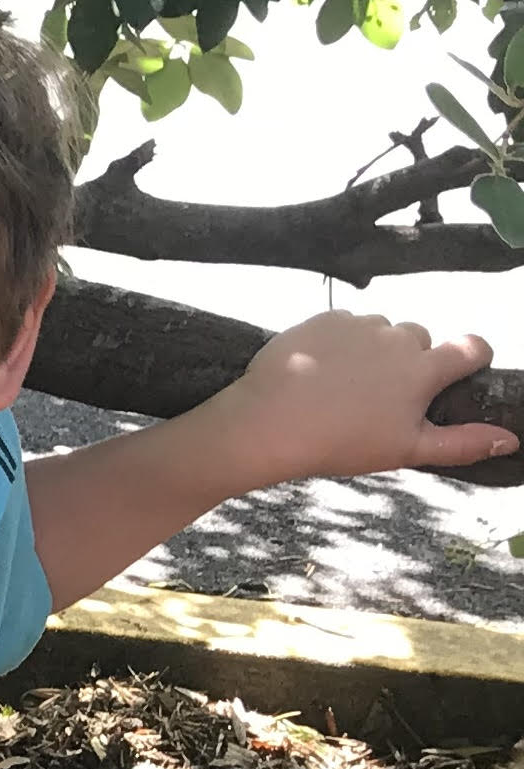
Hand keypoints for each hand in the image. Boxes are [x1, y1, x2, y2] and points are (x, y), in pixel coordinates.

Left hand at [211, 310, 513, 486]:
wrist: (269, 423)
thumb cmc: (341, 441)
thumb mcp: (407, 450)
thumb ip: (462, 443)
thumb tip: (510, 439)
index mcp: (424, 367)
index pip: (472, 346)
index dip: (471, 358)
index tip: (456, 374)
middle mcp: (397, 336)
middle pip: (421, 339)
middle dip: (411, 360)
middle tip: (380, 396)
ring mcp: (359, 324)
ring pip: (382, 330)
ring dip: (374, 349)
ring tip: (346, 385)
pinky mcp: (323, 319)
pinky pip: (345, 325)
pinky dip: (340, 342)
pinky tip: (322, 371)